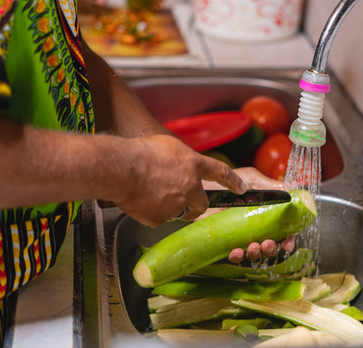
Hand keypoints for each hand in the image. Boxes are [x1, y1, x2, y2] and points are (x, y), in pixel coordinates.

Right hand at [112, 134, 245, 227]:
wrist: (121, 168)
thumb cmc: (139, 152)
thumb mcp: (167, 145)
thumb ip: (180, 158)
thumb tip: (180, 165)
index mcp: (193, 164)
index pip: (219, 172)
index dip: (232, 180)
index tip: (241, 188)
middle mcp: (190, 186)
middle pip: (201, 203)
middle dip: (195, 205)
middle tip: (183, 203)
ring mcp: (177, 204)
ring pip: (177, 211)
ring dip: (167, 206)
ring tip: (148, 193)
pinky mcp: (160, 218)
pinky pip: (157, 218)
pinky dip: (150, 213)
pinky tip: (139, 201)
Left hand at [200, 167, 296, 262]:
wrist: (202, 186)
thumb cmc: (227, 181)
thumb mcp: (250, 179)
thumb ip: (269, 185)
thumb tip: (290, 188)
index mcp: (264, 213)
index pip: (281, 230)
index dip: (287, 238)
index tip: (287, 243)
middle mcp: (254, 226)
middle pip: (269, 244)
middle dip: (271, 248)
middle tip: (267, 243)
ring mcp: (239, 235)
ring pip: (253, 253)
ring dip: (256, 253)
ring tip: (253, 246)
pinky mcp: (225, 240)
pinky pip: (233, 254)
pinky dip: (237, 256)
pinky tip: (236, 251)